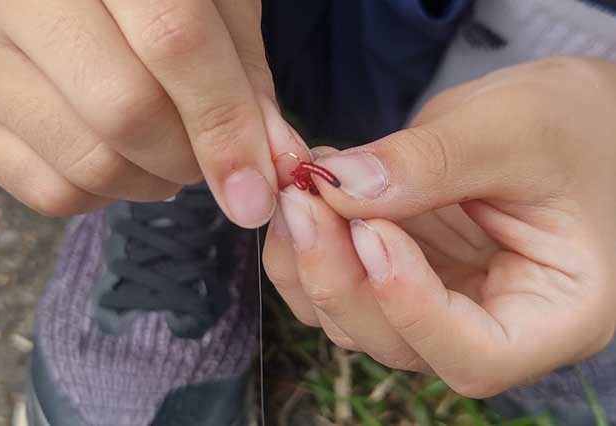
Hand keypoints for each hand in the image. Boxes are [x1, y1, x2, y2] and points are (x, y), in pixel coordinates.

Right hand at [0, 0, 306, 225]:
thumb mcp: (214, 7)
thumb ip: (245, 81)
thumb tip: (274, 168)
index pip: (175, 41)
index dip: (225, 125)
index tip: (258, 193)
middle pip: (126, 111)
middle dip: (190, 159)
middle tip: (210, 157)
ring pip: (89, 163)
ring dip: (153, 182)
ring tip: (167, 151)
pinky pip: (51, 193)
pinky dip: (107, 194)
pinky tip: (118, 155)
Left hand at [263, 56, 615, 396]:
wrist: (570, 114)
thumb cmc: (574, 121)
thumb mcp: (514, 128)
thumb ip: (429, 163)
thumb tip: (339, 186)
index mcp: (558, 313)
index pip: (479, 356)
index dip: (411, 307)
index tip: (370, 232)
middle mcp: (494, 323)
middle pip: (398, 344)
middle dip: (338, 277)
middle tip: (305, 199)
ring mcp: (443, 301)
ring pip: (356, 320)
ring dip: (311, 260)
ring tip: (302, 186)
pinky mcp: (408, 272)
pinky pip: (344, 280)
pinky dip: (312, 242)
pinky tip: (311, 188)